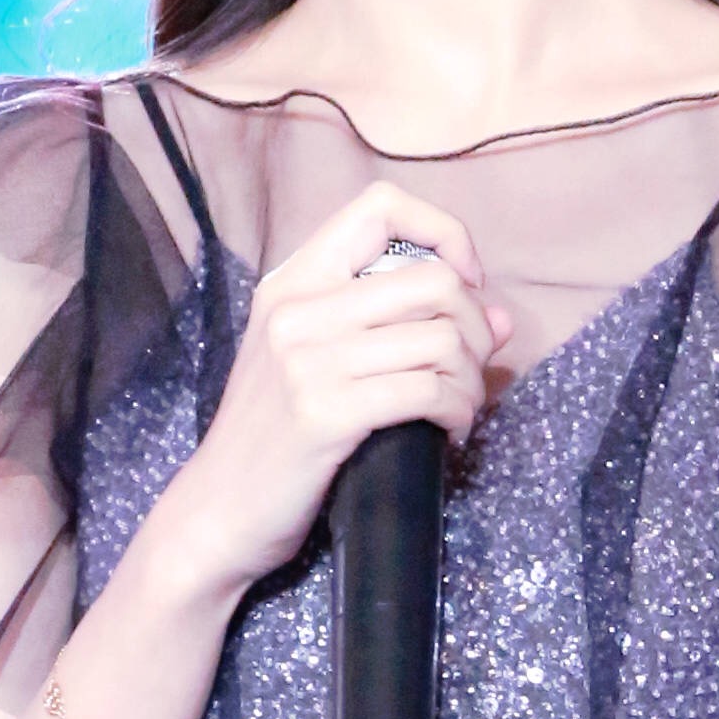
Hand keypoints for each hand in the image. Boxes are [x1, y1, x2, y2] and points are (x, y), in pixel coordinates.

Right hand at [153, 181, 511, 602]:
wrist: (217, 511)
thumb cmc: (275, 438)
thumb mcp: (320, 364)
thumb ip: (401, 328)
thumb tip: (502, 318)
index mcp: (293, 282)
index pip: (381, 206)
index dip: (444, 236)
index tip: (461, 286)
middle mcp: (297, 309)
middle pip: (433, 280)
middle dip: (476, 328)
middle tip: (471, 368)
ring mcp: (307, 360)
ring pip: (441, 341)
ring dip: (472, 381)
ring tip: (460, 408)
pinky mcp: (325, 413)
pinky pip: (427, 392)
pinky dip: (458, 412)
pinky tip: (449, 432)